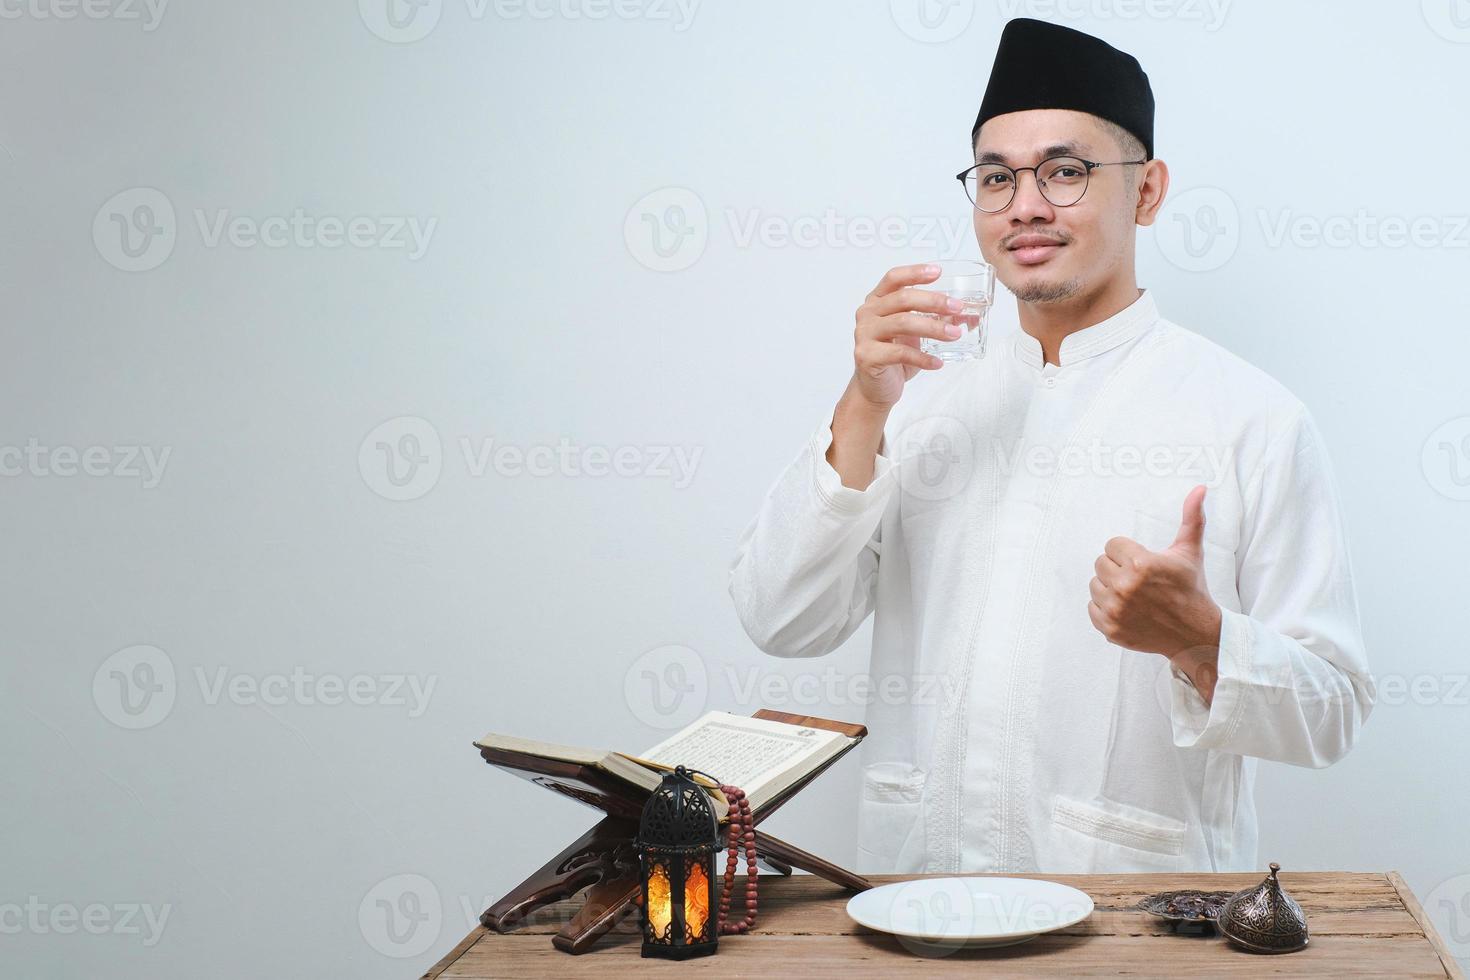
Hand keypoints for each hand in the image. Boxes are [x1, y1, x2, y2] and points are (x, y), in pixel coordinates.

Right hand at [849, 263, 966, 409]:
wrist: (875, 388)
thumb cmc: (894, 356)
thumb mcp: (917, 334)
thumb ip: (937, 320)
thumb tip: (968, 315)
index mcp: (877, 301)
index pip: (894, 278)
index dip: (915, 273)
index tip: (938, 272)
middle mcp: (867, 313)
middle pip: (902, 299)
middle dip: (934, 301)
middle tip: (957, 307)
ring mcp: (864, 334)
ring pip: (902, 323)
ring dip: (933, 328)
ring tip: (955, 335)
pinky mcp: (866, 355)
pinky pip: (900, 353)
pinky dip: (922, 358)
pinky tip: (937, 362)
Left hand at [1088, 485, 1223, 668]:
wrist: (1195, 633)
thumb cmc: (1190, 588)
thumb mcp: (1190, 552)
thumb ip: (1191, 518)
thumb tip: (1200, 488)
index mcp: (1141, 564)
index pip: (1111, 545)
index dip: (1128, 552)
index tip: (1144, 563)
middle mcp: (1125, 587)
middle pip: (1100, 563)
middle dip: (1118, 568)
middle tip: (1139, 579)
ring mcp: (1116, 610)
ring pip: (1094, 585)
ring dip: (1110, 587)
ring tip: (1134, 594)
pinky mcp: (1110, 629)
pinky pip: (1091, 608)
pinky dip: (1105, 609)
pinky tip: (1127, 609)